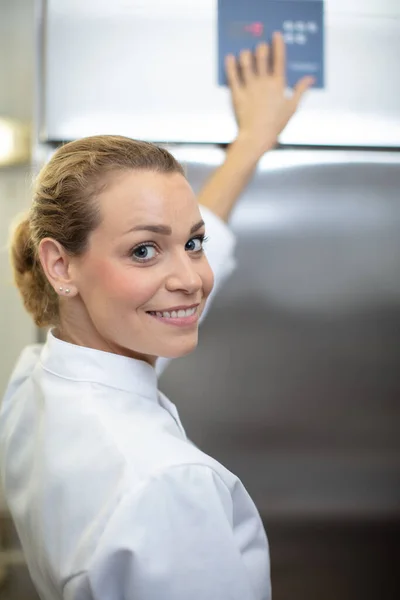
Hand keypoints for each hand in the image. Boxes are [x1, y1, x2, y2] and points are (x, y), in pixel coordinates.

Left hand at [225, 31, 313, 155]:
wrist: (256, 138)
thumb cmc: (275, 125)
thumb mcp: (292, 108)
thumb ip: (301, 90)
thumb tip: (311, 79)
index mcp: (278, 85)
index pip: (279, 59)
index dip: (278, 45)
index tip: (276, 35)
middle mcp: (264, 83)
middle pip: (262, 56)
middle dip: (261, 48)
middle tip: (260, 47)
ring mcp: (249, 88)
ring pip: (246, 62)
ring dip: (246, 55)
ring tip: (246, 54)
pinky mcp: (237, 95)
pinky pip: (232, 76)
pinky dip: (230, 65)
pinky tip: (230, 58)